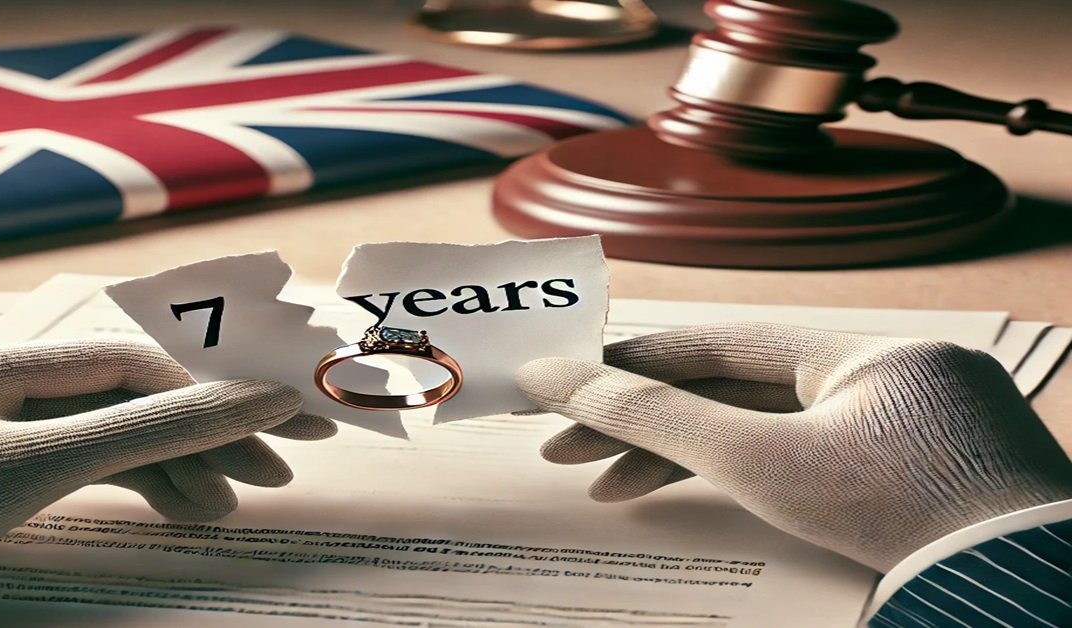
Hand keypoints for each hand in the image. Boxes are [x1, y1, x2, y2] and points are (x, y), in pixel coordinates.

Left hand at [0, 340, 331, 587]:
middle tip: (277, 468)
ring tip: (224, 506)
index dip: (205, 388)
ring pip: (93, 442)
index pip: (123, 363)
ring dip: (164, 470)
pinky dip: (117, 491)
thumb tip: (252, 400)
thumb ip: (148, 431)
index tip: (274, 416)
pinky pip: (62, 474)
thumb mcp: (31, 468)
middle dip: (196, 434)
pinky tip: (170, 507)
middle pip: (116, 400)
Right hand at [516, 323, 1071, 571]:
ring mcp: (909, 433)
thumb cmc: (903, 515)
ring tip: (609, 488)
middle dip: (648, 425)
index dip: (635, 361)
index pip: (724, 345)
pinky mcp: (917, 481)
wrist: (1019, 594)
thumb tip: (559, 377)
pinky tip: (689, 497)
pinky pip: (811, 464)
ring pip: (771, 433)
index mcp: (865, 353)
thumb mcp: (763, 463)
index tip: (567, 379)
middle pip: (738, 393)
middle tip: (565, 448)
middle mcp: (890, 378)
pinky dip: (749, 481)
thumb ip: (657, 418)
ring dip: (688, 459)